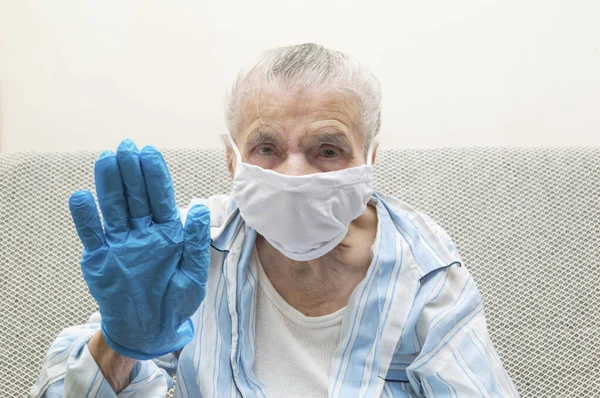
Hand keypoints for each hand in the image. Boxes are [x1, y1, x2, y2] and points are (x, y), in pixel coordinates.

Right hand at [69, 139, 209, 359]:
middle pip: (135, 197)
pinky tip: (81, 197)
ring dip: (109, 184)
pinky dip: (86, 217)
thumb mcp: (193, 274)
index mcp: (167, 233)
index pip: (160, 198)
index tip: (148, 152)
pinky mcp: (100, 258)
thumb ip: (196, 241)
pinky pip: (91, 234)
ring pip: (113, 208)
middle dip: (131, 171)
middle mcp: (142, 233)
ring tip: (107, 159)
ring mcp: (120, 243)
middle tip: (125, 146)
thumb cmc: (175, 301)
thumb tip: (201, 207)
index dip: (154, 175)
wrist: (149, 330)